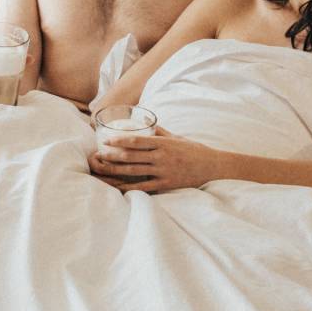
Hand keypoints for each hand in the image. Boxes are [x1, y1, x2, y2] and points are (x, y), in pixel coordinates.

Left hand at [88, 126, 225, 193]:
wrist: (213, 168)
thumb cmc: (195, 151)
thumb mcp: (177, 138)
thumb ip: (160, 132)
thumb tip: (145, 123)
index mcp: (163, 143)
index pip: (137, 140)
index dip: (119, 140)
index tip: (106, 140)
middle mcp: (162, 157)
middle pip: (132, 156)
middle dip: (112, 156)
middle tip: (97, 155)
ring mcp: (163, 172)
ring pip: (134, 171)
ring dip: (115, 170)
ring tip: (102, 168)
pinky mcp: (166, 185)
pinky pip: (144, 187)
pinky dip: (129, 187)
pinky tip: (117, 186)